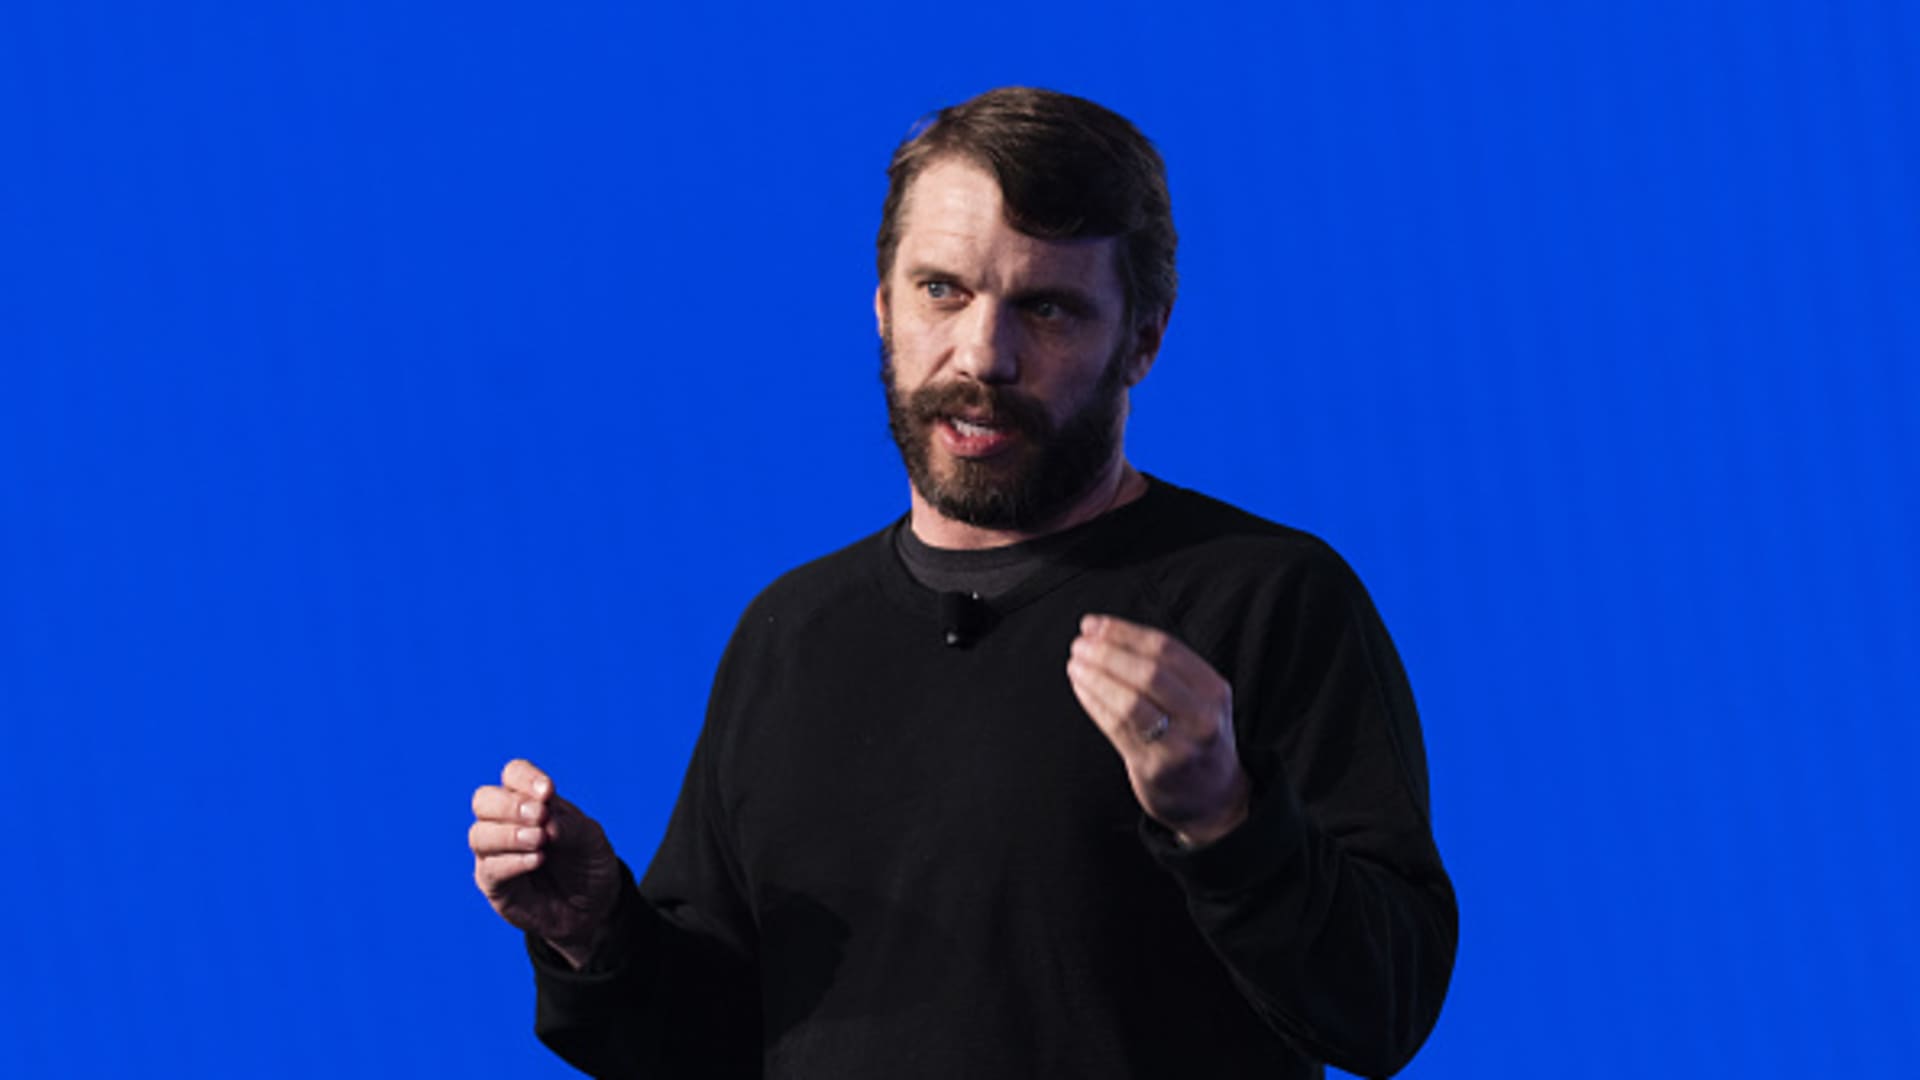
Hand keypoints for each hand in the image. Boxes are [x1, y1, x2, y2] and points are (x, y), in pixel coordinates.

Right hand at [470, 759, 622, 967]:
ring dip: (510, 834)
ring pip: (479, 834)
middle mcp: (506, 824)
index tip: (548, 791)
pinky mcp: (494, 885)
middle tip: (540, 816)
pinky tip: (537, 860)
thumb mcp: (590, 838)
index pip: (513, 775)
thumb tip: (544, 820)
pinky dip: (513, 861)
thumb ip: (568, 825)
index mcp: (530, 802)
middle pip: (483, 800)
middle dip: (509, 805)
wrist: (593, 906)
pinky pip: (490, 868)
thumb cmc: (588, 864)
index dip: (525, 778)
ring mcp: (495, 854)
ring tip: (541, 841)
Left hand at [1067, 614, 1251, 846]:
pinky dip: (1094, 704)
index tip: (1093, 624)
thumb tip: (1102, 631)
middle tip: (1079, 645)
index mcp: (1213, 690)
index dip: (1123, 633)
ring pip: (1129, 702)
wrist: (1213, 796)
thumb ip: (1164, 667)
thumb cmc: (1195, 734)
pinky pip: (1117, 729)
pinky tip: (1081, 689)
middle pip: (1148, 673)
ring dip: (1095, 678)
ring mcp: (1180, 745)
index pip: (1165, 648)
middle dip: (1107, 653)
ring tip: (1075, 664)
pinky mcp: (1155, 768)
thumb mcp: (1199, 697)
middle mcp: (1202, 717)